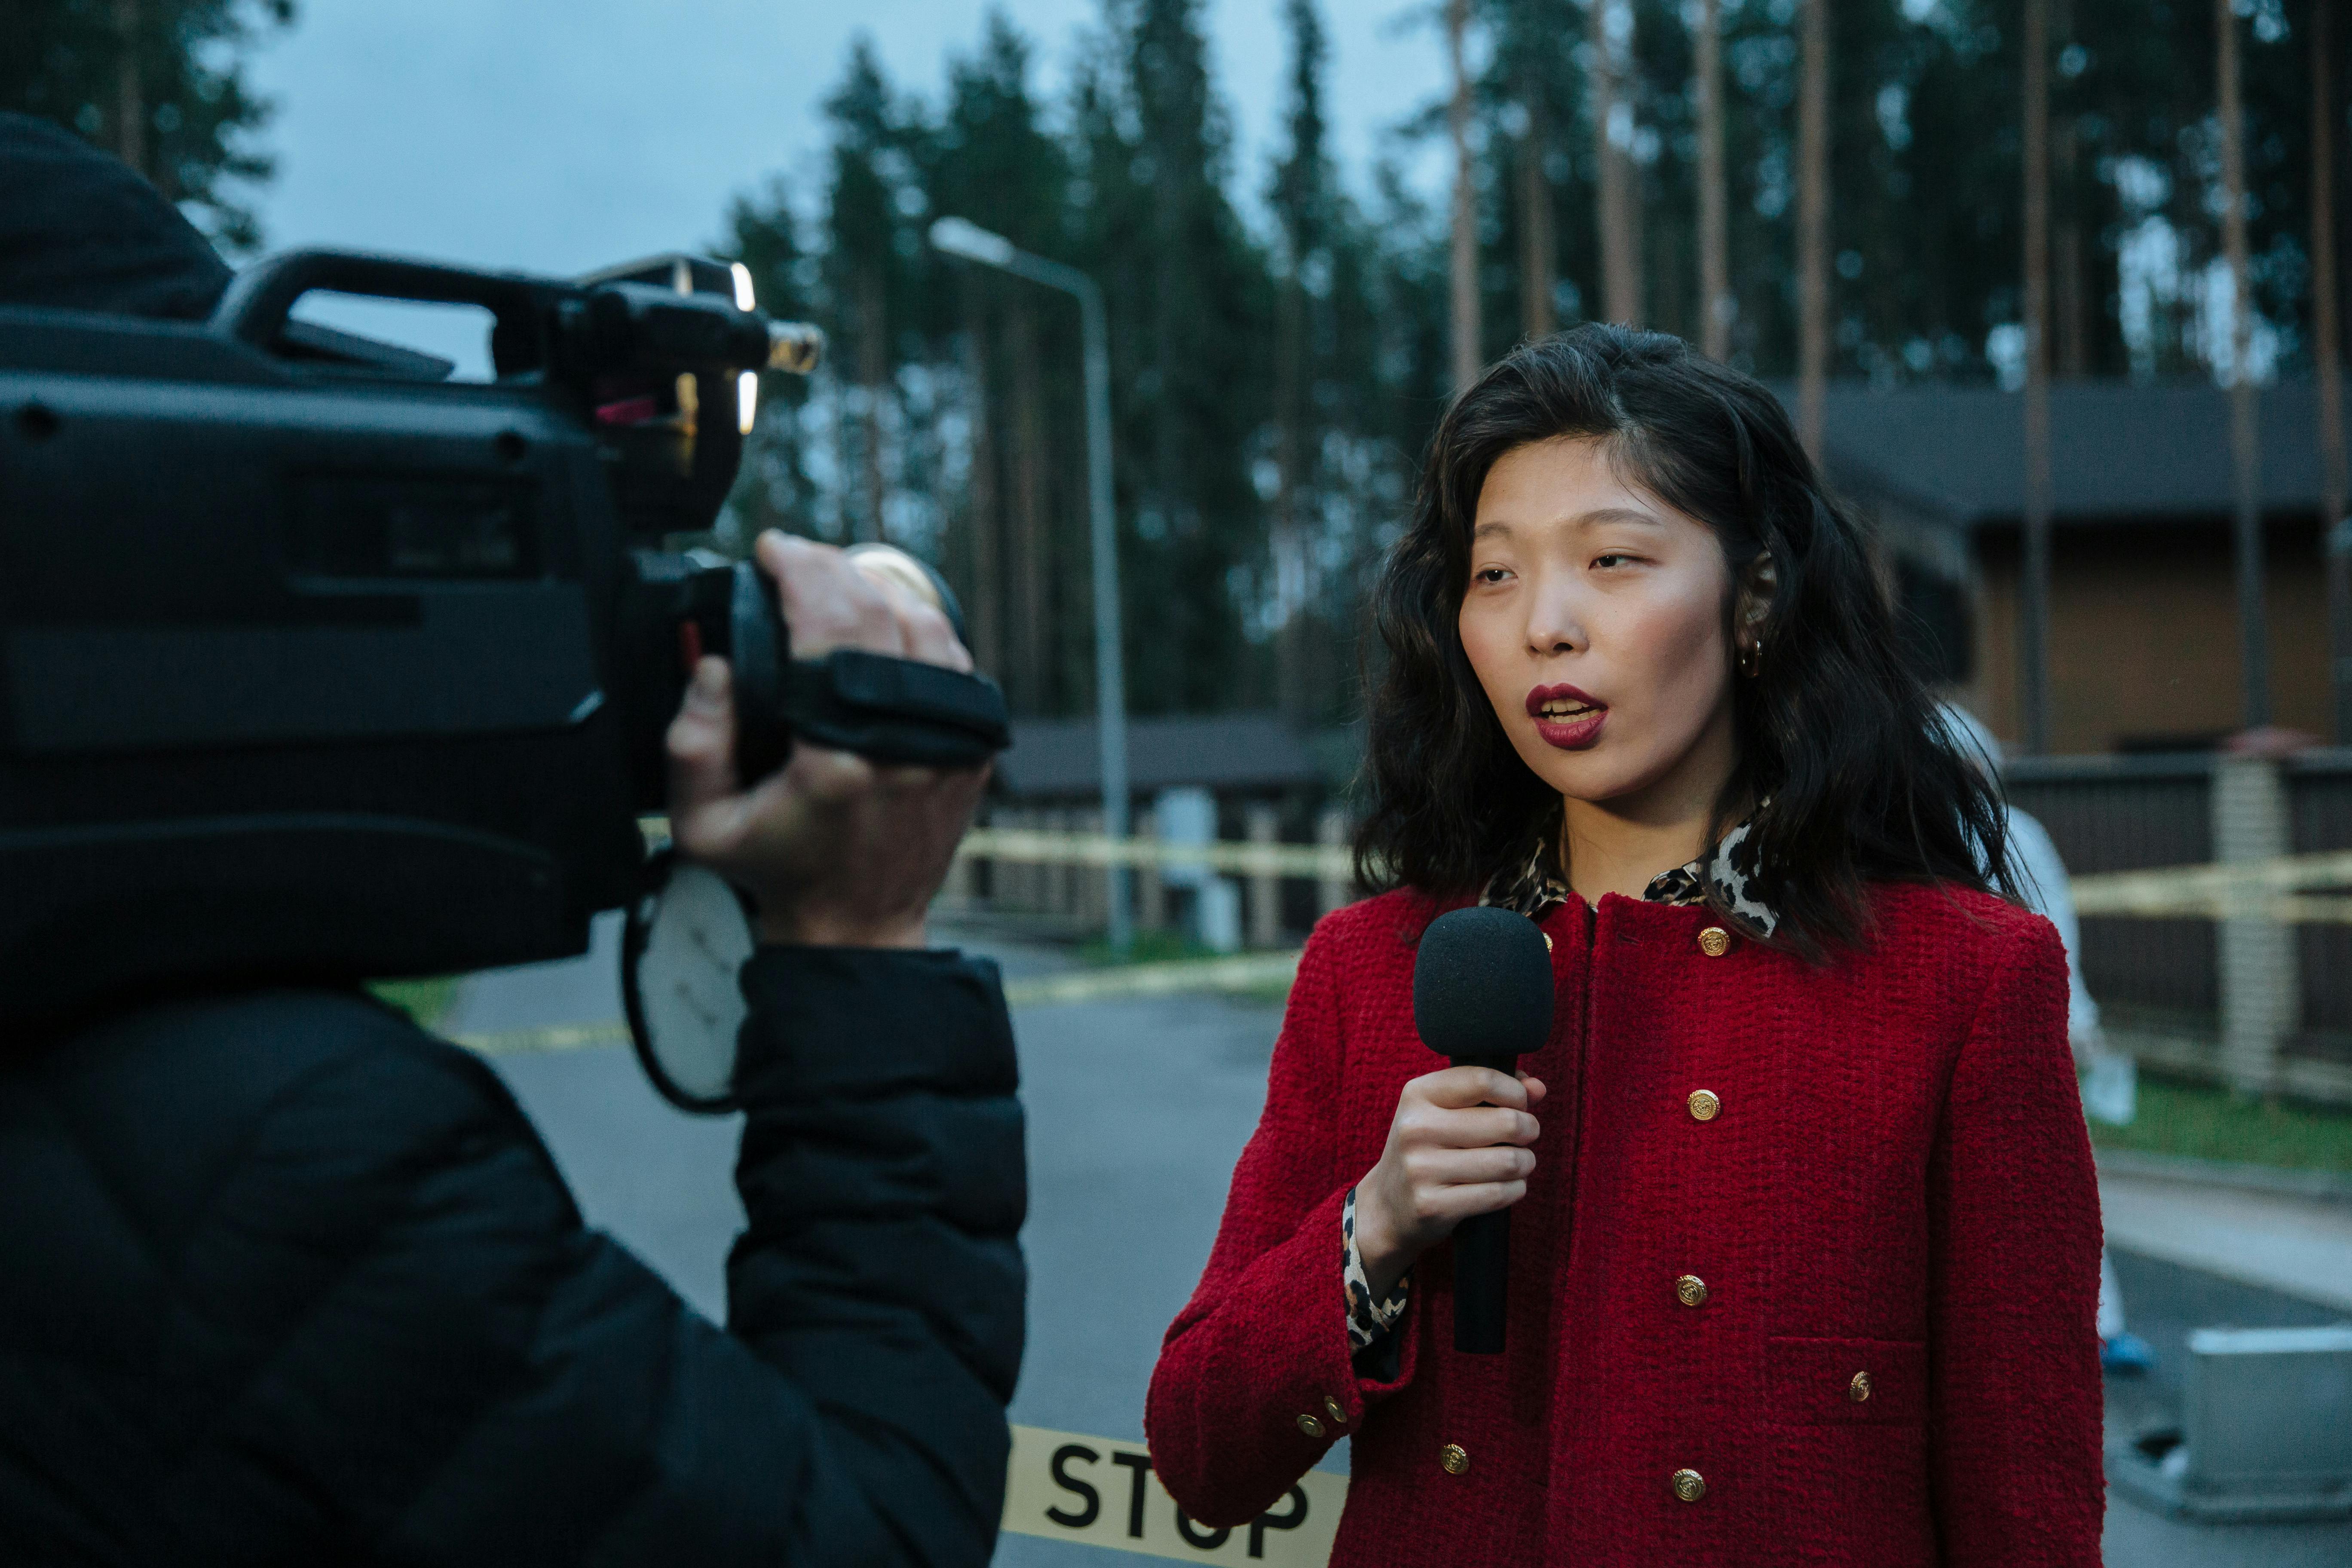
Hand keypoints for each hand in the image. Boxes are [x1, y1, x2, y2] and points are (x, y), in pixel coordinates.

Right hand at [664, 530, 988, 948]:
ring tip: (835, 580)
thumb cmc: (780, 871)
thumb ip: (692, 743)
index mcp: (837, 757)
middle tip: (797, 556)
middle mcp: (904, 743)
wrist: (859, 924)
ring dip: (880, 587)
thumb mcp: (702, 825)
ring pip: (928, 624)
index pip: (827, 626)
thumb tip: (714, 666)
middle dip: (833, 566)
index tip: (771, 550)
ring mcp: (948, 743)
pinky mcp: (972, 748)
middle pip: (878, 611)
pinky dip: (919, 626)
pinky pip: (954, 661)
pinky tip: (882, 619)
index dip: (798, 570)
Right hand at [1352, 1067, 1546, 1301]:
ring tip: (1518, 1163)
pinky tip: (1507, 1186)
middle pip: (1506, 1121)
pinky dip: (1514, 1189)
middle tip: (1525, 1136)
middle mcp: (1415, 1128)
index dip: (1516, 1093)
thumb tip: (1538, 1087)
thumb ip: (1491, 1092)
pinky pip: (1498, 1194)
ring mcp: (1420, 1169)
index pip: (1483, 1080)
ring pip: (1508, 1161)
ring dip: (1525, 1163)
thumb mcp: (1445, 1111)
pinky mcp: (1431, 1205)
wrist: (1388, 1206)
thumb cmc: (1428, 1149)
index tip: (1519, 1104)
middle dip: (1529, 1129)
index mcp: (1417, 1094)